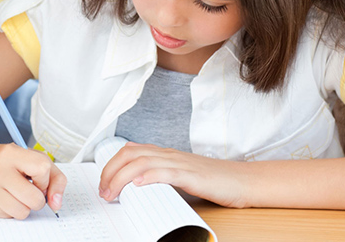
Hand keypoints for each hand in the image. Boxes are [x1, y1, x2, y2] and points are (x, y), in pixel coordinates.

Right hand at [0, 143, 67, 218]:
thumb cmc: (15, 163)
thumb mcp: (38, 160)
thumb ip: (56, 180)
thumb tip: (56, 204)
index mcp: (11, 152)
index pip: (42, 169)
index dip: (45, 180)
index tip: (38, 179)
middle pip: (33, 198)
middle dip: (37, 199)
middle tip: (29, 191)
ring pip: (21, 212)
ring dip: (23, 207)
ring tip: (16, 194)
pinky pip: (6, 216)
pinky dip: (9, 210)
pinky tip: (4, 197)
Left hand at [98, 142, 249, 207]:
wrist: (242, 180)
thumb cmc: (214, 181)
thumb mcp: (181, 178)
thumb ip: (162, 179)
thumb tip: (137, 191)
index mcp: (165, 154)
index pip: (130, 151)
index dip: (111, 165)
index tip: (103, 183)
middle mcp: (169, 154)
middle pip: (130, 154)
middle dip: (110, 171)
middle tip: (103, 191)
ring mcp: (180, 163)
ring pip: (142, 162)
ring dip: (122, 177)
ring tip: (112, 192)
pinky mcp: (191, 175)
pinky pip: (165, 172)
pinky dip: (148, 177)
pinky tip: (138, 185)